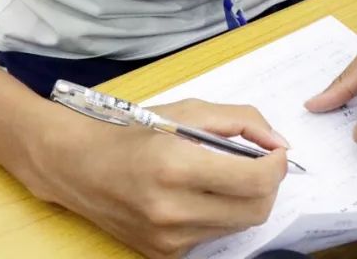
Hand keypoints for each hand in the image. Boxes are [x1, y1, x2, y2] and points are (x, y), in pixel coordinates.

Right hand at [33, 100, 288, 258]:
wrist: (77, 166)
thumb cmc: (132, 131)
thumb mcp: (187, 111)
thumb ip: (240, 121)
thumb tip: (279, 142)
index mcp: (176, 166)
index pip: (254, 180)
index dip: (277, 166)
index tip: (278, 153)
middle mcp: (171, 209)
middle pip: (255, 210)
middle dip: (268, 185)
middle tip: (260, 163)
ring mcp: (167, 238)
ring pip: (237, 225)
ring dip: (243, 200)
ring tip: (223, 176)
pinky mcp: (163, 254)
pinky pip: (212, 237)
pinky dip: (218, 214)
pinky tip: (198, 195)